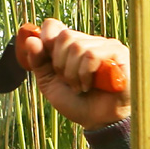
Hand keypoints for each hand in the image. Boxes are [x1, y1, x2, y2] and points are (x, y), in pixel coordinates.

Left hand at [15, 19, 129, 129]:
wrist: (97, 121)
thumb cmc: (77, 103)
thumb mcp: (49, 84)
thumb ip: (38, 63)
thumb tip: (31, 40)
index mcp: (71, 45)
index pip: (53, 26)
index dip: (46, 41)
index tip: (49, 63)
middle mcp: (89, 41)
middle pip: (64, 36)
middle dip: (60, 65)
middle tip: (69, 81)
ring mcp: (105, 45)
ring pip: (77, 46)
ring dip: (73, 74)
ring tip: (80, 87)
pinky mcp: (118, 52)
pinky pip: (92, 55)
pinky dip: (85, 74)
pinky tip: (90, 85)